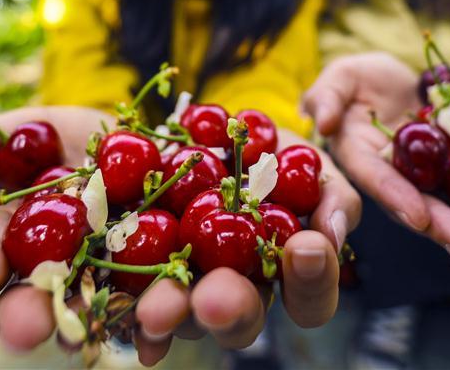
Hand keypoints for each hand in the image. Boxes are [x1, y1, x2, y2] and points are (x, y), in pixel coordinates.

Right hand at [0, 107, 359, 364]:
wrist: (190, 121)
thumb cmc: (101, 135)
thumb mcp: (44, 126)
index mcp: (93, 279)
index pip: (47, 306)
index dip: (26, 313)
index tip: (13, 312)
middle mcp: (157, 296)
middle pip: (150, 324)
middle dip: (146, 321)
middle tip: (151, 315)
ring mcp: (222, 281)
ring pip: (229, 313)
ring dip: (228, 308)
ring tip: (225, 292)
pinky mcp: (282, 256)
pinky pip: (302, 281)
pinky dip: (309, 269)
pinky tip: (308, 243)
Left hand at [135, 127, 359, 364]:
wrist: (187, 127)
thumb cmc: (262, 149)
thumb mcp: (304, 160)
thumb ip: (331, 196)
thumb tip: (331, 234)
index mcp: (281, 271)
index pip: (309, 298)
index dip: (312, 283)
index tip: (305, 249)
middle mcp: (234, 288)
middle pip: (241, 319)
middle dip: (231, 310)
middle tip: (217, 299)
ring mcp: (183, 287)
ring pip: (180, 316)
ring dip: (171, 312)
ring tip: (157, 309)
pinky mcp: (129, 274)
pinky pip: (123, 301)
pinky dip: (122, 313)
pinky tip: (118, 322)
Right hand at [302, 53, 449, 279]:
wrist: (399, 81)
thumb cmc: (362, 79)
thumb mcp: (342, 76)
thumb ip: (328, 94)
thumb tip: (319, 121)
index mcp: (366, 161)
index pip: (380, 180)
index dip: (398, 198)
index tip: (418, 216)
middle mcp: (401, 180)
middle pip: (425, 208)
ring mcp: (434, 180)